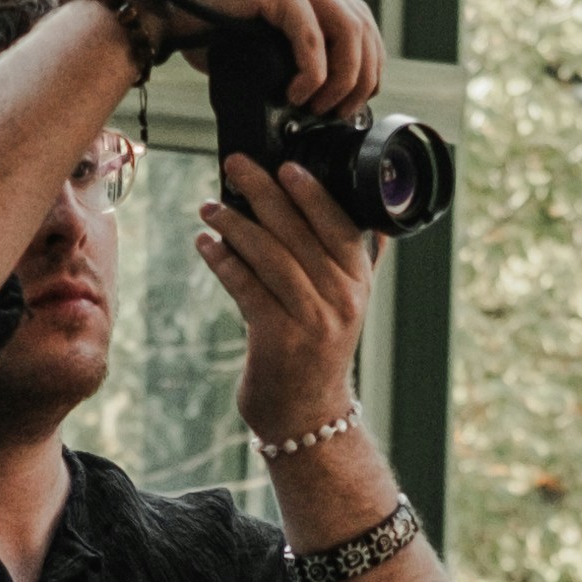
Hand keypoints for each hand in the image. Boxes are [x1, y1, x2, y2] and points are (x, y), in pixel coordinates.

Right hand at [130, 0, 381, 118]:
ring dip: (343, 77)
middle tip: (341, 113)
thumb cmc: (194, 28)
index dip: (367, 64)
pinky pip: (311, 34)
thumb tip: (313, 99)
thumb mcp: (254, 41)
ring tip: (320, 108)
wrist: (150, 5)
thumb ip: (286, 55)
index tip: (352, 102)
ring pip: (348, 29)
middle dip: (362, 76)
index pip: (359, 20)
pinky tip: (298, 94)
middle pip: (363, 24)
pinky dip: (314, 71)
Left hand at [198, 150, 381, 447]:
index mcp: (359, 283)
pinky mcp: (277, 338)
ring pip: (269, 256)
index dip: (312, 193)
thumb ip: (357, 261)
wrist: (308, 416)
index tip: (285, 166)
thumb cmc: (319, 351)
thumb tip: (376, 217)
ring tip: (210, 207)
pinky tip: (206, 245)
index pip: (340, 225)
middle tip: (235, 166)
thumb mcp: (349, 305)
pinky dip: (223, 261)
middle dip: (264, 192)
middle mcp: (341, 299)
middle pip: (299, 232)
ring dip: (235, 225)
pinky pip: (245, 287)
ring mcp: (312, 320)